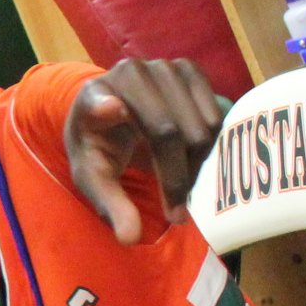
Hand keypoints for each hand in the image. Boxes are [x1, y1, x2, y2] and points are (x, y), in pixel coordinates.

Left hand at [67, 59, 226, 244]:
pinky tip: (192, 161)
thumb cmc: (100, 147)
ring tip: (181, 187)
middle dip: (176, 177)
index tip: (112, 110)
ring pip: (199, 126)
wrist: (112, 111)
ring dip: (196, 165)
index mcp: (91, 98)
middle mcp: (127, 74)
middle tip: (175, 213)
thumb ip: (110, 206)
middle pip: (167, 132)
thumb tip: (130, 238)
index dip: (104, 107)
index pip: (97, 103)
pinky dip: (210, 145)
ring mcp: (162, 66)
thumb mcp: (95, 178)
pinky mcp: (189, 69)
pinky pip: (215, 116)